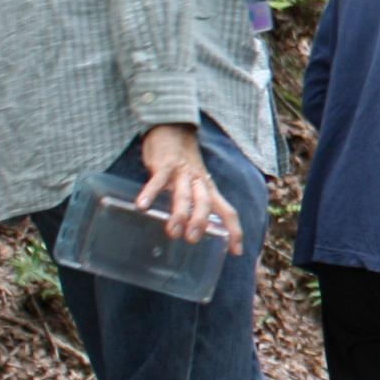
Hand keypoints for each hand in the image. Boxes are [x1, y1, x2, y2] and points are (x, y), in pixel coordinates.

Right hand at [134, 121, 244, 256]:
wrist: (173, 128)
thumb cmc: (184, 162)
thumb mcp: (196, 182)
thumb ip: (195, 202)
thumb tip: (191, 230)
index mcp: (208, 189)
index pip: (227, 211)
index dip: (234, 230)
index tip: (236, 251)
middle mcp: (198, 182)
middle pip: (205, 203)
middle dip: (201, 222)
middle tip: (192, 240)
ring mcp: (182, 173)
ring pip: (184, 194)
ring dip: (180, 214)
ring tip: (172, 231)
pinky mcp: (164, 165)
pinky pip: (157, 181)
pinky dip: (150, 193)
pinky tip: (143, 206)